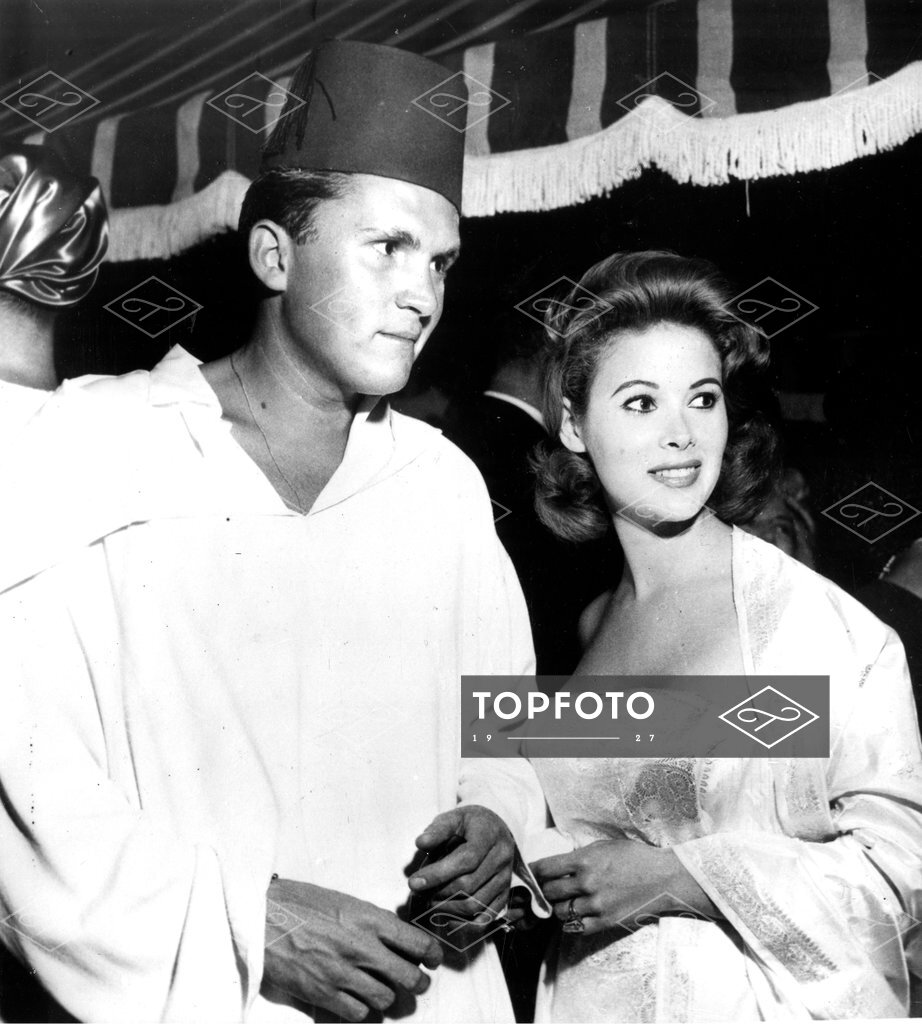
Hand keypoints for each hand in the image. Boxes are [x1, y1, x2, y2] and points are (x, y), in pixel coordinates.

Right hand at [263, 877, 441, 1021]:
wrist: (263, 916)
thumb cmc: (302, 903)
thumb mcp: (344, 902)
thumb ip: (372, 921)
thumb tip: (395, 939)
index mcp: (368, 918)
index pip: (416, 942)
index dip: (432, 955)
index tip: (434, 959)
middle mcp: (361, 947)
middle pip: (409, 977)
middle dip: (418, 982)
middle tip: (416, 981)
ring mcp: (342, 973)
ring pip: (386, 999)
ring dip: (388, 996)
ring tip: (382, 988)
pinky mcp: (323, 994)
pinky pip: (358, 1014)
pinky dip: (362, 1010)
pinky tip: (357, 998)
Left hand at [408, 805, 516, 925]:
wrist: (495, 829)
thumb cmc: (468, 824)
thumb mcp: (453, 818)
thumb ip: (438, 830)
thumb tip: (421, 843)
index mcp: (489, 835)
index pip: (466, 859)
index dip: (438, 873)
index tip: (413, 883)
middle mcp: (502, 858)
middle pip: (469, 885)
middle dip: (438, 892)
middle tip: (417, 892)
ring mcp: (505, 879)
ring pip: (475, 904)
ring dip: (446, 908)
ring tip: (428, 902)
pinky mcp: (504, 896)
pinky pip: (485, 919)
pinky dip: (463, 924)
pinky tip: (445, 918)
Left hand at [530, 839, 717, 937]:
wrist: (664, 879)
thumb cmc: (635, 857)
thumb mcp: (604, 846)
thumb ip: (580, 856)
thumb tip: (560, 865)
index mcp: (584, 860)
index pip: (545, 868)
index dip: (533, 872)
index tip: (529, 875)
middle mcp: (587, 883)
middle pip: (549, 892)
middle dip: (544, 891)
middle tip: (544, 891)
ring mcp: (596, 904)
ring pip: (560, 912)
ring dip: (558, 908)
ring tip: (562, 903)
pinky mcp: (606, 922)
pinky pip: (577, 928)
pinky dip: (572, 923)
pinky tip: (575, 916)